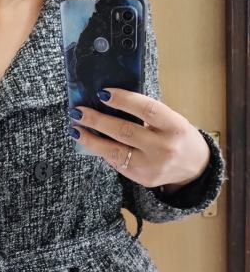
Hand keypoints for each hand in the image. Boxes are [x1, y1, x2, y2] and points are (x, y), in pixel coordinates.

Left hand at [69, 88, 210, 191]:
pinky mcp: (142, 179)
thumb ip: (147, 113)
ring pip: (115, 152)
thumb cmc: (177, 136)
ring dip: (91, 140)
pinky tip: (91, 143)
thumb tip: (110, 100)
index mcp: (175, 126)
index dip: (123, 100)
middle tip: (78, 112)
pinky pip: (117, 163)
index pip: (146, 110)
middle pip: (125, 131)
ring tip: (75, 130)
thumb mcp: (171, 120)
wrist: (195, 168)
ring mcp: (152, 166)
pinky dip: (102, 152)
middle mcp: (164, 147)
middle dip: (97, 120)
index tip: (102, 93)